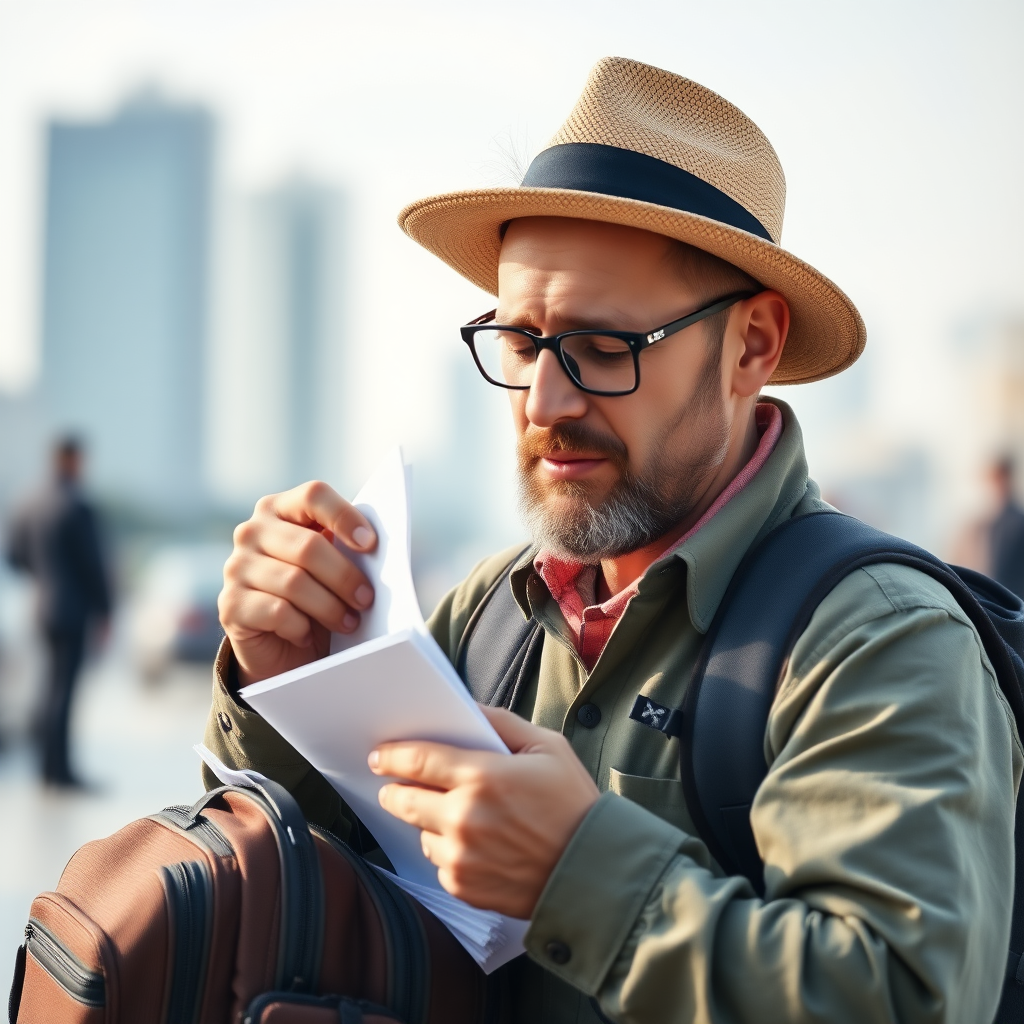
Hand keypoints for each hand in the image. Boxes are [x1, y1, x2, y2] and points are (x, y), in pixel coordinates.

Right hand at [218, 482, 377, 685]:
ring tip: (349, 622)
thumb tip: (376, 550)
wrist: (281, 647)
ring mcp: (236, 567)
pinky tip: (307, 634)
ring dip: (330, 607)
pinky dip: (301, 626)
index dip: (344, 517)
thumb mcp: (332, 566)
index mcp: (280, 509)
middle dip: (345, 576)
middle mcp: (252, 532)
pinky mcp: (230, 604)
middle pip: (308, 546)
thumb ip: (346, 548)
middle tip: (367, 599)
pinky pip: (277, 611)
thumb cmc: (315, 596)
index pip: (313, 496)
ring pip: (294, 582)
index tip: (370, 544)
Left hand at [370, 706, 599, 918]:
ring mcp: (460, 857)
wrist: (595, 871)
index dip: (393, 754)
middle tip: (401, 783)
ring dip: (428, 820)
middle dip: (397, 787)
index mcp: (482, 777)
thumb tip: (466, 709)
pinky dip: (448, 850)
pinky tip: (477, 843)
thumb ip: (501, 722)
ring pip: (419, 831)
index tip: (381, 754)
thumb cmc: (574, 804)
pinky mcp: (463, 886)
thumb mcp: (547, 747)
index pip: (417, 759)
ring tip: (459, 815)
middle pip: (402, 798)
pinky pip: (437, 861)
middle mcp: (463, 818)